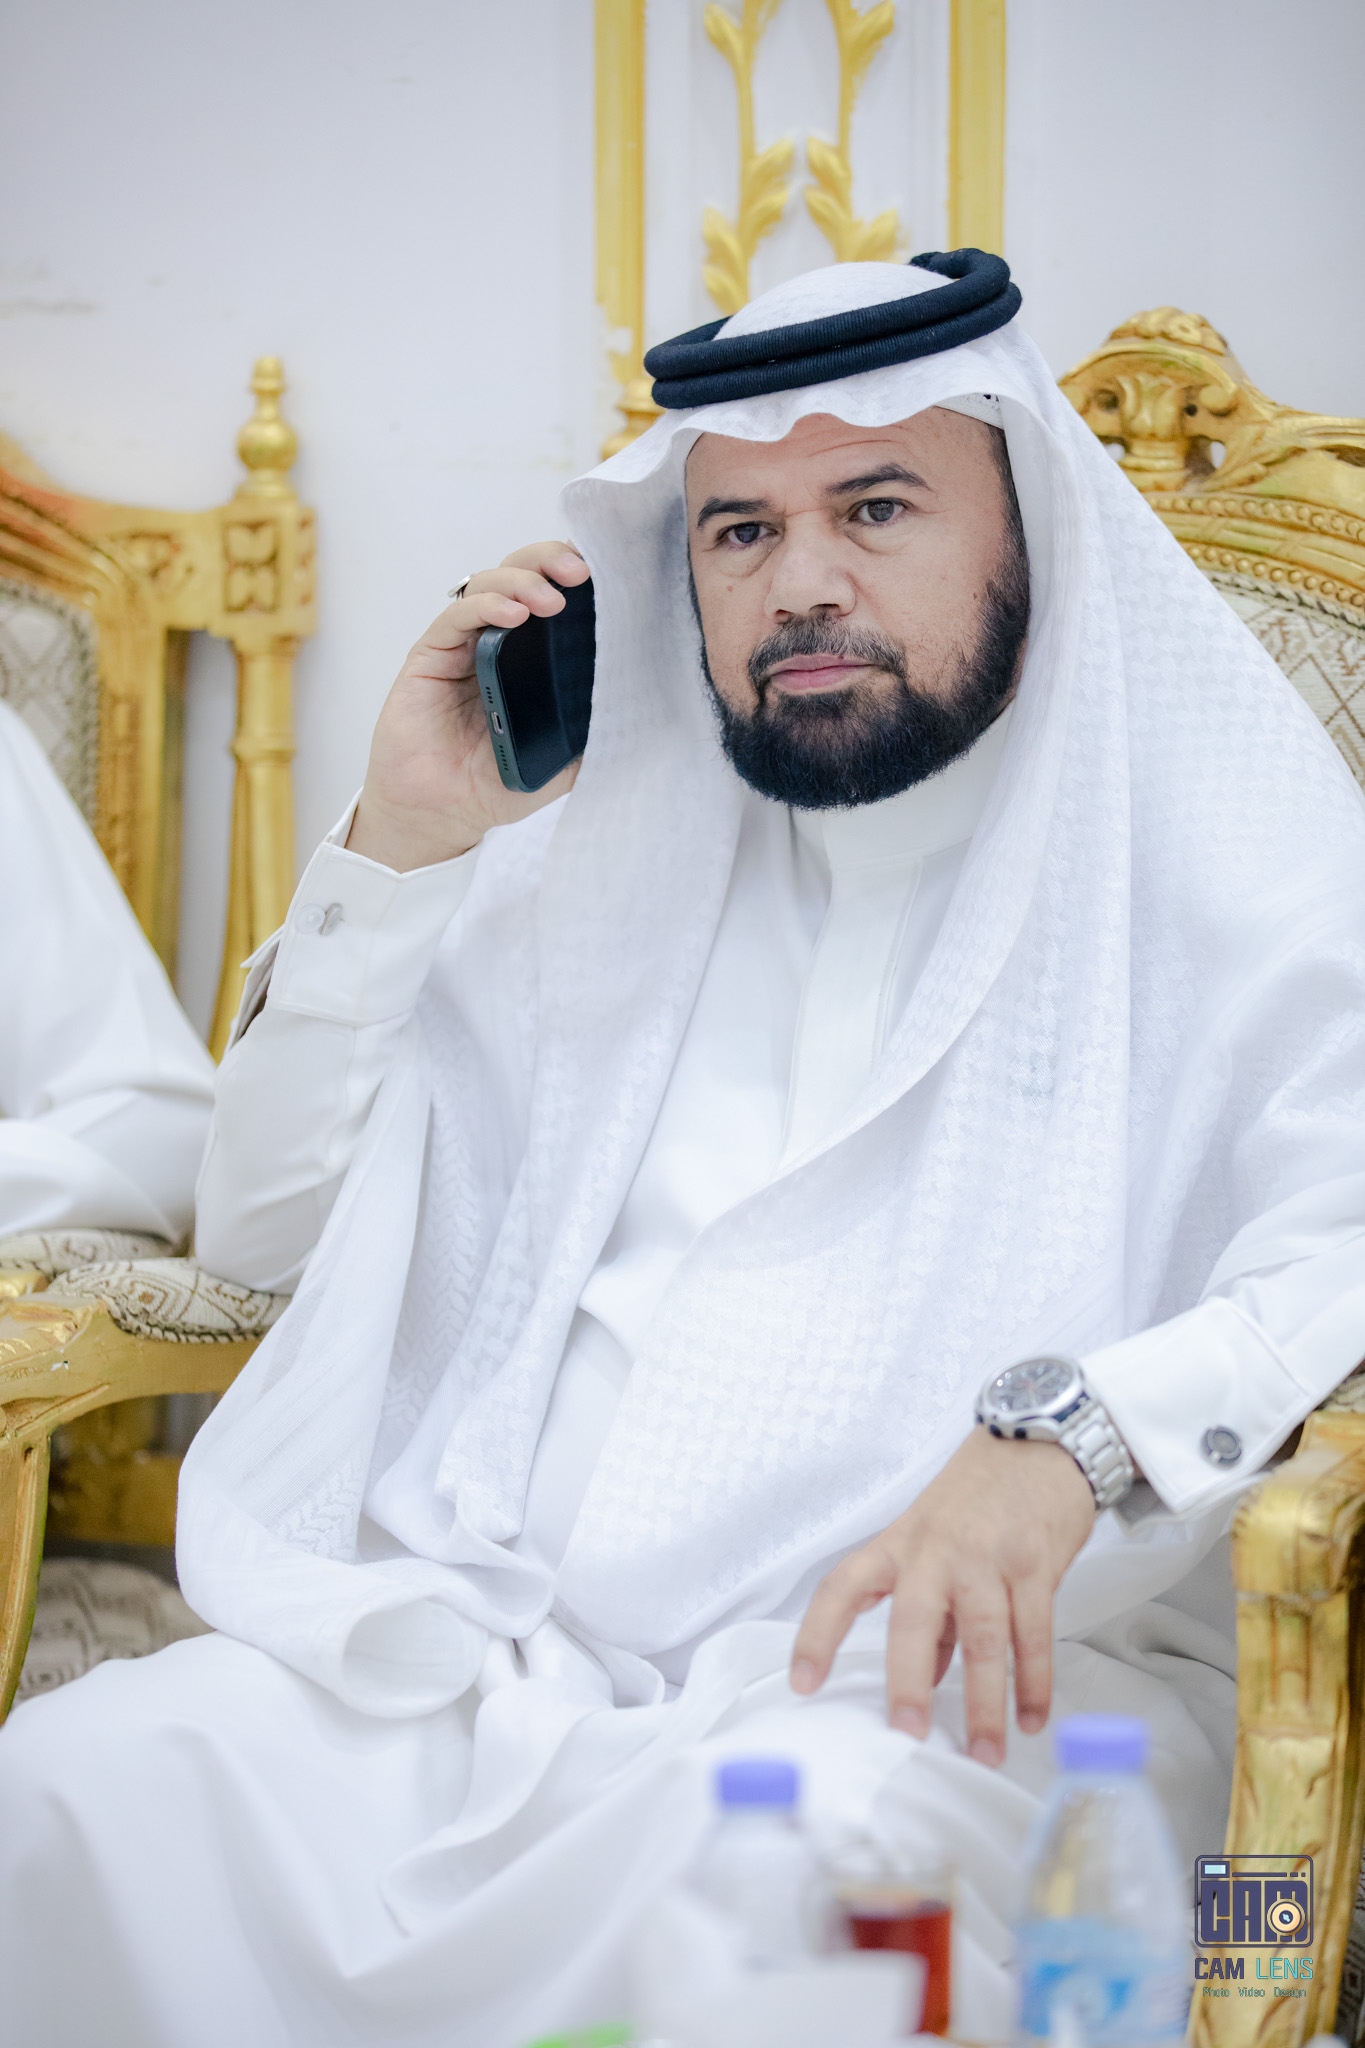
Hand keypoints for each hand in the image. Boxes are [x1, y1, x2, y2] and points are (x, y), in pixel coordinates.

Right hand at [346, 541, 589, 871]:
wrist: (442, 815)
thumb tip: (650, 713)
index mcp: (532, 655)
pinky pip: (457, 617)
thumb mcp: (565, 762)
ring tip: (551, 600)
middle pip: (521, 574)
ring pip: (489, 584)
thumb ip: (598, 734)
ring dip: (522, 581)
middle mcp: (497, 640)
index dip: (574, 573)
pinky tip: (512, 613)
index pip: (554, 594)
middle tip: (579, 571)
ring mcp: (462, 644)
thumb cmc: (496, 784)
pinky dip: (486, 606)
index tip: (606, 570)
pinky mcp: (430, 655)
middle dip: (550, 561)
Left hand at [789, 1427, 1094, 1765]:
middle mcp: (937, 1550)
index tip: (803, 1681)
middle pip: (912, 1621)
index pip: (843, 1586)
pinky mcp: (1036, 1564)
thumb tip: (927, 1677)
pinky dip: (1033, 1682)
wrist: (1039, 1444)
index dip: (817, 1634)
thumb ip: (931, 1612)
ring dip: (985, 1702)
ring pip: (982, 1638)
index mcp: (900, 1544)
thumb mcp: (935, 1542)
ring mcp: (988, 1557)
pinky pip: (1033, 1634)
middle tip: (907, 1733)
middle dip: (907, 1682)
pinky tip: (1030, 1717)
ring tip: (985, 1751)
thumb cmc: (979, 1496)